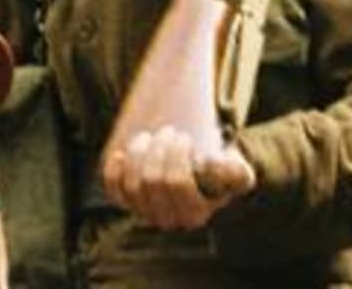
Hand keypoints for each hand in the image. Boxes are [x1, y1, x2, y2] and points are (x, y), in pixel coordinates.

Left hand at [101, 125, 253, 230]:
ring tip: (152, 136)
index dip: (177, 155)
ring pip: (133, 183)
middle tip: (169, 131)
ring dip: (140, 154)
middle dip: (160, 149)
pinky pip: (115, 191)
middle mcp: (168, 219)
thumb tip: (213, 166)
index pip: (177, 182)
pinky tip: (122, 154)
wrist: (202, 175)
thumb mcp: (237, 171)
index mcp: (195, 214)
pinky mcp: (128, 205)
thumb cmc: (220, 170)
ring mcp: (145, 213)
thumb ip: (237, 172)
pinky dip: (115, 172)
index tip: (185, 137)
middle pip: (153, 180)